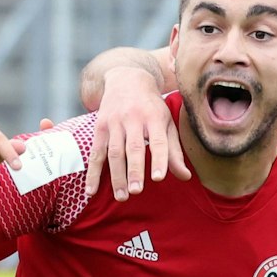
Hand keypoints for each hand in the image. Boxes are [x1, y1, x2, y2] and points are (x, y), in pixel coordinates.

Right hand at [84, 55, 188, 199]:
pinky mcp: (99, 128)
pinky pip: (95, 154)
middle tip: (136, 191)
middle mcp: (133, 119)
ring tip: (121, 196)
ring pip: (113, 152)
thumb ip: (174, 151)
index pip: (158, 141)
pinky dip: (93, 174)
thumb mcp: (166, 123)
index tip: (158, 177)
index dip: (159, 159)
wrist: (126, 79)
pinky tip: (91, 190)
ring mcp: (114, 123)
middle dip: (134, 170)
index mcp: (154, 117)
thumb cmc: (151, 107)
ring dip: (116, 176)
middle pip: (133, 148)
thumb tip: (185, 177)